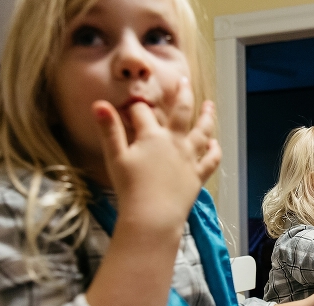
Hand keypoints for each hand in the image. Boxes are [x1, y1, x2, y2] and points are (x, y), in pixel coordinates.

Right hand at [92, 78, 220, 228]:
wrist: (152, 217)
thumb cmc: (130, 189)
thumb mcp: (115, 158)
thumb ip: (109, 130)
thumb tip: (98, 104)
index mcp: (152, 136)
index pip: (142, 112)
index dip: (135, 106)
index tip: (131, 104)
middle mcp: (175, 142)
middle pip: (182, 111)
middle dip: (182, 93)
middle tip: (183, 80)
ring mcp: (189, 157)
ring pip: (203, 131)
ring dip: (207, 116)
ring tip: (210, 104)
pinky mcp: (198, 175)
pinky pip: (211, 159)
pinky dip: (215, 150)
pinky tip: (215, 143)